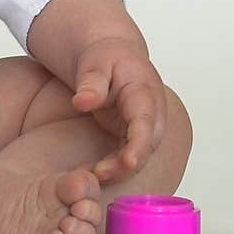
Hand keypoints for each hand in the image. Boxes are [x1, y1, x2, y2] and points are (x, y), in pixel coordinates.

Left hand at [71, 38, 166, 183]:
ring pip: (140, 154)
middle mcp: (151, 112)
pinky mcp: (134, 135)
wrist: (112, 56)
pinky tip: (96, 174)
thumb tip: (82, 102)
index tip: (129, 162)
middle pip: (147, 144)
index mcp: (144, 91)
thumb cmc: (106, 57)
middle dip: (128, 164)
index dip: (140, 144)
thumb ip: (91, 82)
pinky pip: (129, 155)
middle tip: (100, 174)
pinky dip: (116, 167)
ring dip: (121, 169)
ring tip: (94, 177)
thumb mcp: (95, 63)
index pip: (146, 121)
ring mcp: (145, 125)